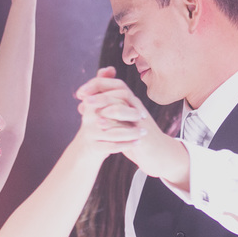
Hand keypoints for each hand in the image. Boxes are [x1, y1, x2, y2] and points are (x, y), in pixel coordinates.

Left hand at [75, 68, 188, 183]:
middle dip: (100, 93)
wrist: (157, 153)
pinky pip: (129, 126)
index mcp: (129, 101)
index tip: (80, 92)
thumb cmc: (134, 135)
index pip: (114, 84)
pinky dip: (115, 125)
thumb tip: (82, 104)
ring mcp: (140, 119)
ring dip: (108, 106)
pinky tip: (102, 125)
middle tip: (84, 98)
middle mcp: (135, 106)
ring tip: (93, 111)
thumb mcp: (118, 120)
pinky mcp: (142, 134)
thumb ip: (102, 110)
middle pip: (120, 90)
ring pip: (125, 106)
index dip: (97, 85)